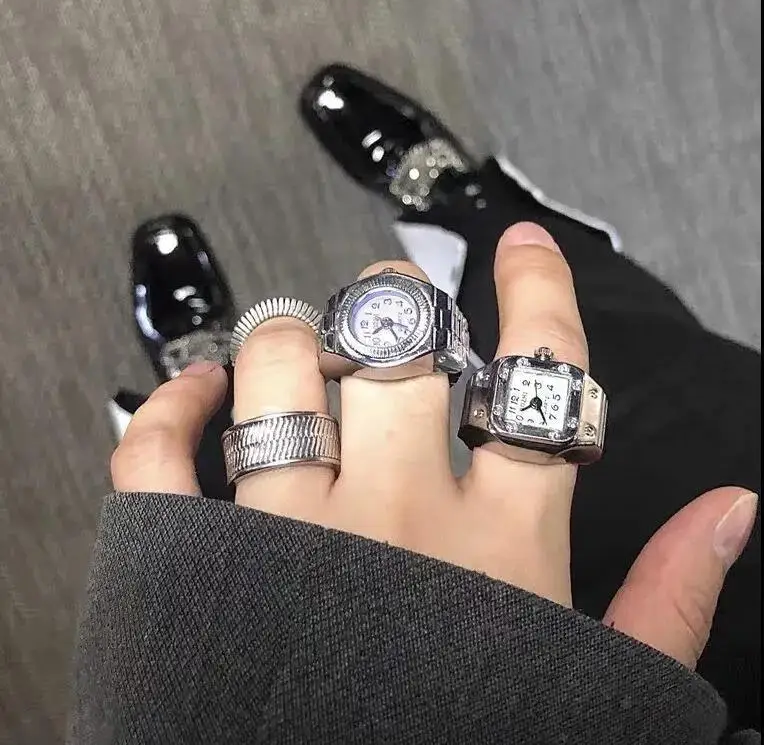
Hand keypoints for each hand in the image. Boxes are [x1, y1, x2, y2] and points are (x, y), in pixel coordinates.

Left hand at [111, 222, 757, 670]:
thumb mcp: (598, 689)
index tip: (522, 250)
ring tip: (304, 337)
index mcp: (501, 549)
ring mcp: (290, 538)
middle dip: (400, 303)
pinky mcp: (197, 566)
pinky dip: (171, 406)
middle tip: (397, 307)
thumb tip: (730, 510)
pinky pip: (160, 456)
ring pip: (281, 371)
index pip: (538, 376)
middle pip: (400, 346)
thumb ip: (668, 596)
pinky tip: (197, 389)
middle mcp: (395, 524)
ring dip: (292, 333)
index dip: (539, 290)